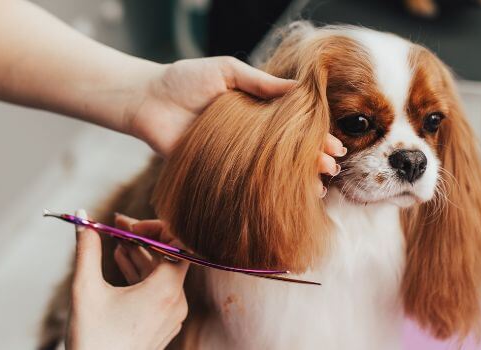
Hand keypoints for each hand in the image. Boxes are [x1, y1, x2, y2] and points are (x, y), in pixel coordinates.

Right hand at [66, 211, 188, 349]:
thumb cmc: (93, 338)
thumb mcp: (85, 288)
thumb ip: (87, 249)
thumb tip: (83, 217)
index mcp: (165, 291)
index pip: (177, 243)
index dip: (153, 227)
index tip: (126, 222)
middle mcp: (176, 303)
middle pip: (169, 257)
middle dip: (142, 238)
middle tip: (118, 225)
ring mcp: (172, 316)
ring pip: (163, 275)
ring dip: (141, 255)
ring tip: (118, 242)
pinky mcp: (163, 325)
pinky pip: (159, 291)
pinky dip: (142, 275)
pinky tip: (123, 263)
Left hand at [125, 57, 345, 196]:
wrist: (146, 100)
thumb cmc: (184, 80)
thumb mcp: (227, 71)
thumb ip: (260, 81)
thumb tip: (299, 88)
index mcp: (256, 111)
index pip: (292, 126)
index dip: (315, 137)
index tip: (334, 147)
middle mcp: (249, 136)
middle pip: (287, 152)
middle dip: (312, 162)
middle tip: (331, 170)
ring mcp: (234, 157)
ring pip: (270, 172)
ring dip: (294, 181)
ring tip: (316, 190)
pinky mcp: (215, 172)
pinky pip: (243, 185)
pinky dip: (263, 194)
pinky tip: (281, 200)